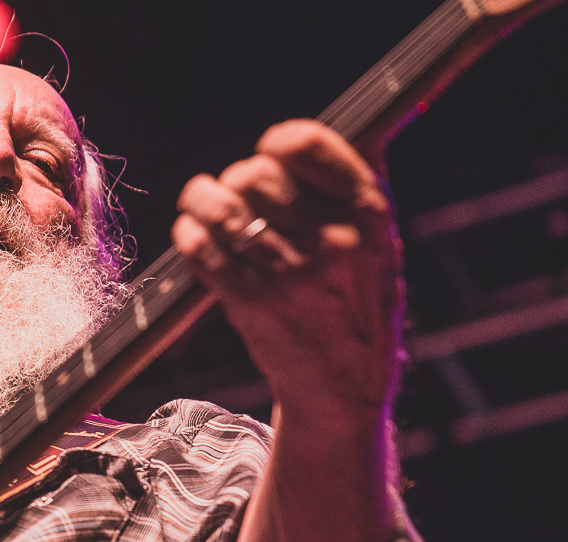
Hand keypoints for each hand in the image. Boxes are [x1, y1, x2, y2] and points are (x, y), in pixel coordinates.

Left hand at [171, 119, 404, 421]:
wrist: (343, 384)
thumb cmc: (356, 304)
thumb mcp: (378, 243)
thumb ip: (356, 186)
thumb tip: (335, 130)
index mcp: (368, 214)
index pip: (307, 146)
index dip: (278, 142)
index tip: (269, 150)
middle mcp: (331, 242)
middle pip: (255, 176)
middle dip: (237, 179)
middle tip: (235, 191)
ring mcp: (290, 275)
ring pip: (222, 210)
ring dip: (201, 201)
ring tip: (200, 203)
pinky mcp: (251, 303)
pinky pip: (201, 249)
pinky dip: (189, 234)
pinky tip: (193, 232)